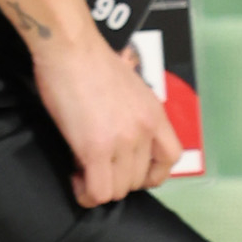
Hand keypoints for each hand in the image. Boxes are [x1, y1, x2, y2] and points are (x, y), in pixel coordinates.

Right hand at [34, 24, 182, 208]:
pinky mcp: (95, 148)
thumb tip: (117, 132)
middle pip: (139, 179)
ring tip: (82, 171)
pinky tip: (75, 178)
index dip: (151, 173)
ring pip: (118, 190)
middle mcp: (144, 130)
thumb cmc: (89, 59)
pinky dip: (85, 193)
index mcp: (154, 114)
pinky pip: (98, 191)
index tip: (131, 171)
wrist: (70, 48)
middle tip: (96, 168)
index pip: (170, 158)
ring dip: (99, 186)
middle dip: (117, 179)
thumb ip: (131, 113)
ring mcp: (122, 141)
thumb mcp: (129, 87)